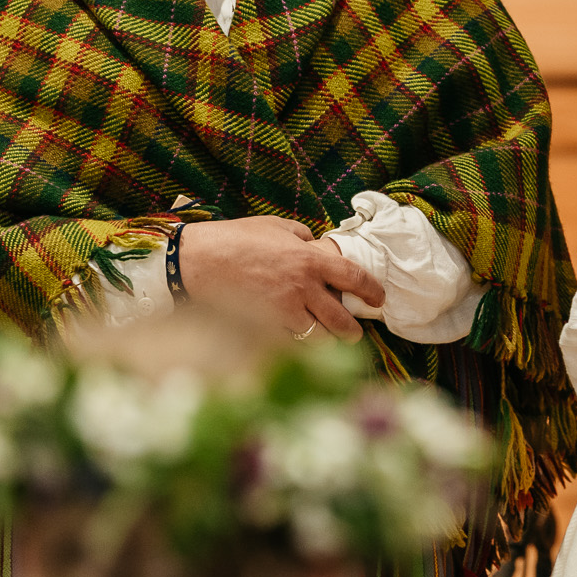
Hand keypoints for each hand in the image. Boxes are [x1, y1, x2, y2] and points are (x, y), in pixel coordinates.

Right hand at [177, 215, 385, 340]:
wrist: (197, 261)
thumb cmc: (236, 238)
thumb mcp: (277, 226)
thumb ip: (303, 237)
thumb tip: (316, 245)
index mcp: (311, 259)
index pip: (356, 278)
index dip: (372, 292)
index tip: (378, 299)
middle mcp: (303, 288)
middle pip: (342, 320)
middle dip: (352, 332)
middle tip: (354, 334)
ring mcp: (283, 311)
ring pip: (319, 339)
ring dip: (327, 343)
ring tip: (329, 343)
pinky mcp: (264, 328)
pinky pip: (291, 346)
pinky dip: (298, 350)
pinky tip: (299, 350)